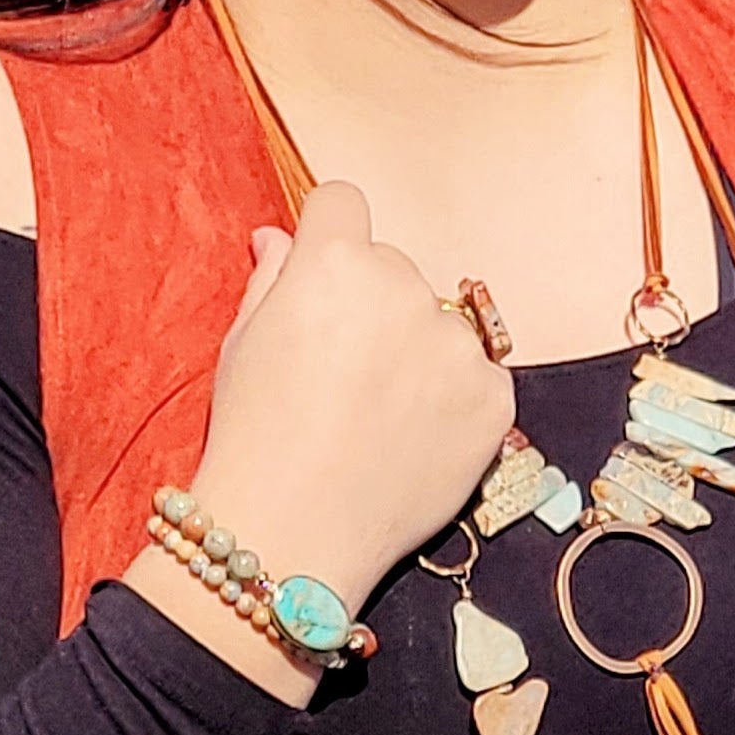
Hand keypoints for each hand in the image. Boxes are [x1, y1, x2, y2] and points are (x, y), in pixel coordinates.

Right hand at [191, 180, 514, 609]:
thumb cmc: (254, 437)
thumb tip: (278, 237)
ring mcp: (456, 345)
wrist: (294, 531)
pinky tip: (412, 440)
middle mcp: (403, 288)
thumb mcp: (241, 345)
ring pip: (441, 325)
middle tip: (343, 374)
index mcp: (334, 262)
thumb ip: (271, 279)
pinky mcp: (493, 397)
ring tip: (376, 418)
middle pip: (394, 270)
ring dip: (419, 355)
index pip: (343, 203)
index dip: (330, 236)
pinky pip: (479, 379)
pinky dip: (455, 404)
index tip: (324, 277)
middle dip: (373, 305)